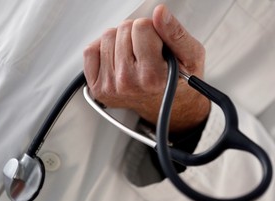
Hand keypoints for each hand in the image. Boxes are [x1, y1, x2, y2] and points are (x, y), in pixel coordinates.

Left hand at [83, 4, 209, 131]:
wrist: (169, 107)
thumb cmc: (178, 83)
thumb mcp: (190, 57)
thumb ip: (175, 33)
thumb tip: (160, 13)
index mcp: (152, 77)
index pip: (141, 26)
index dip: (152, 30)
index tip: (157, 44)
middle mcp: (128, 83)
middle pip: (123, 29)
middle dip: (137, 35)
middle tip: (146, 52)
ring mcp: (110, 86)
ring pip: (107, 37)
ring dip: (121, 41)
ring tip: (134, 57)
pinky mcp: (98, 88)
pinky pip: (90, 52)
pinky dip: (103, 49)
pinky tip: (118, 59)